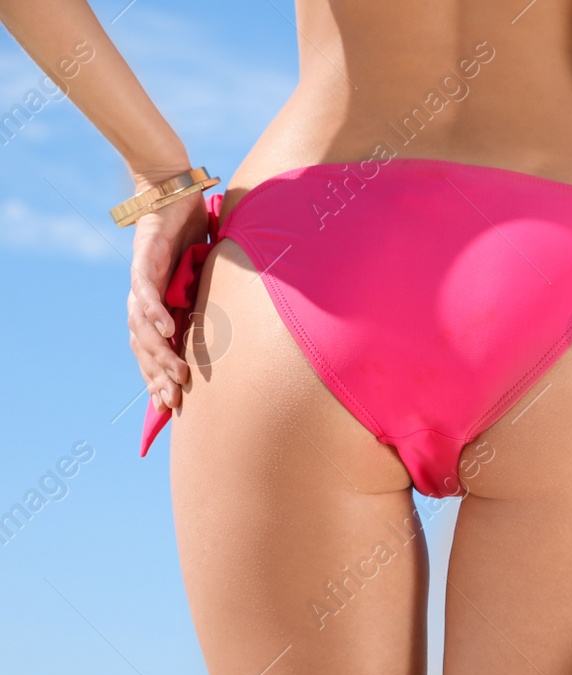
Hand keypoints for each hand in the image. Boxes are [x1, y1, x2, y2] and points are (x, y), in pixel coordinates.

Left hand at [126, 171, 209, 412]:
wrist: (171, 189)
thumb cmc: (190, 231)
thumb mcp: (206, 273)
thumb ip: (214, 296)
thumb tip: (246, 322)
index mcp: (157, 302)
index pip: (151, 347)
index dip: (157, 376)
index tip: (170, 404)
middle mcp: (145, 295)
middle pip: (144, 345)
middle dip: (157, 374)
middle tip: (173, 399)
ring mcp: (143, 278)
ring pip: (142, 325)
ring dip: (158, 352)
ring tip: (176, 373)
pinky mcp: (147, 257)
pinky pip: (147, 291)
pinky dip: (156, 312)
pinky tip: (168, 330)